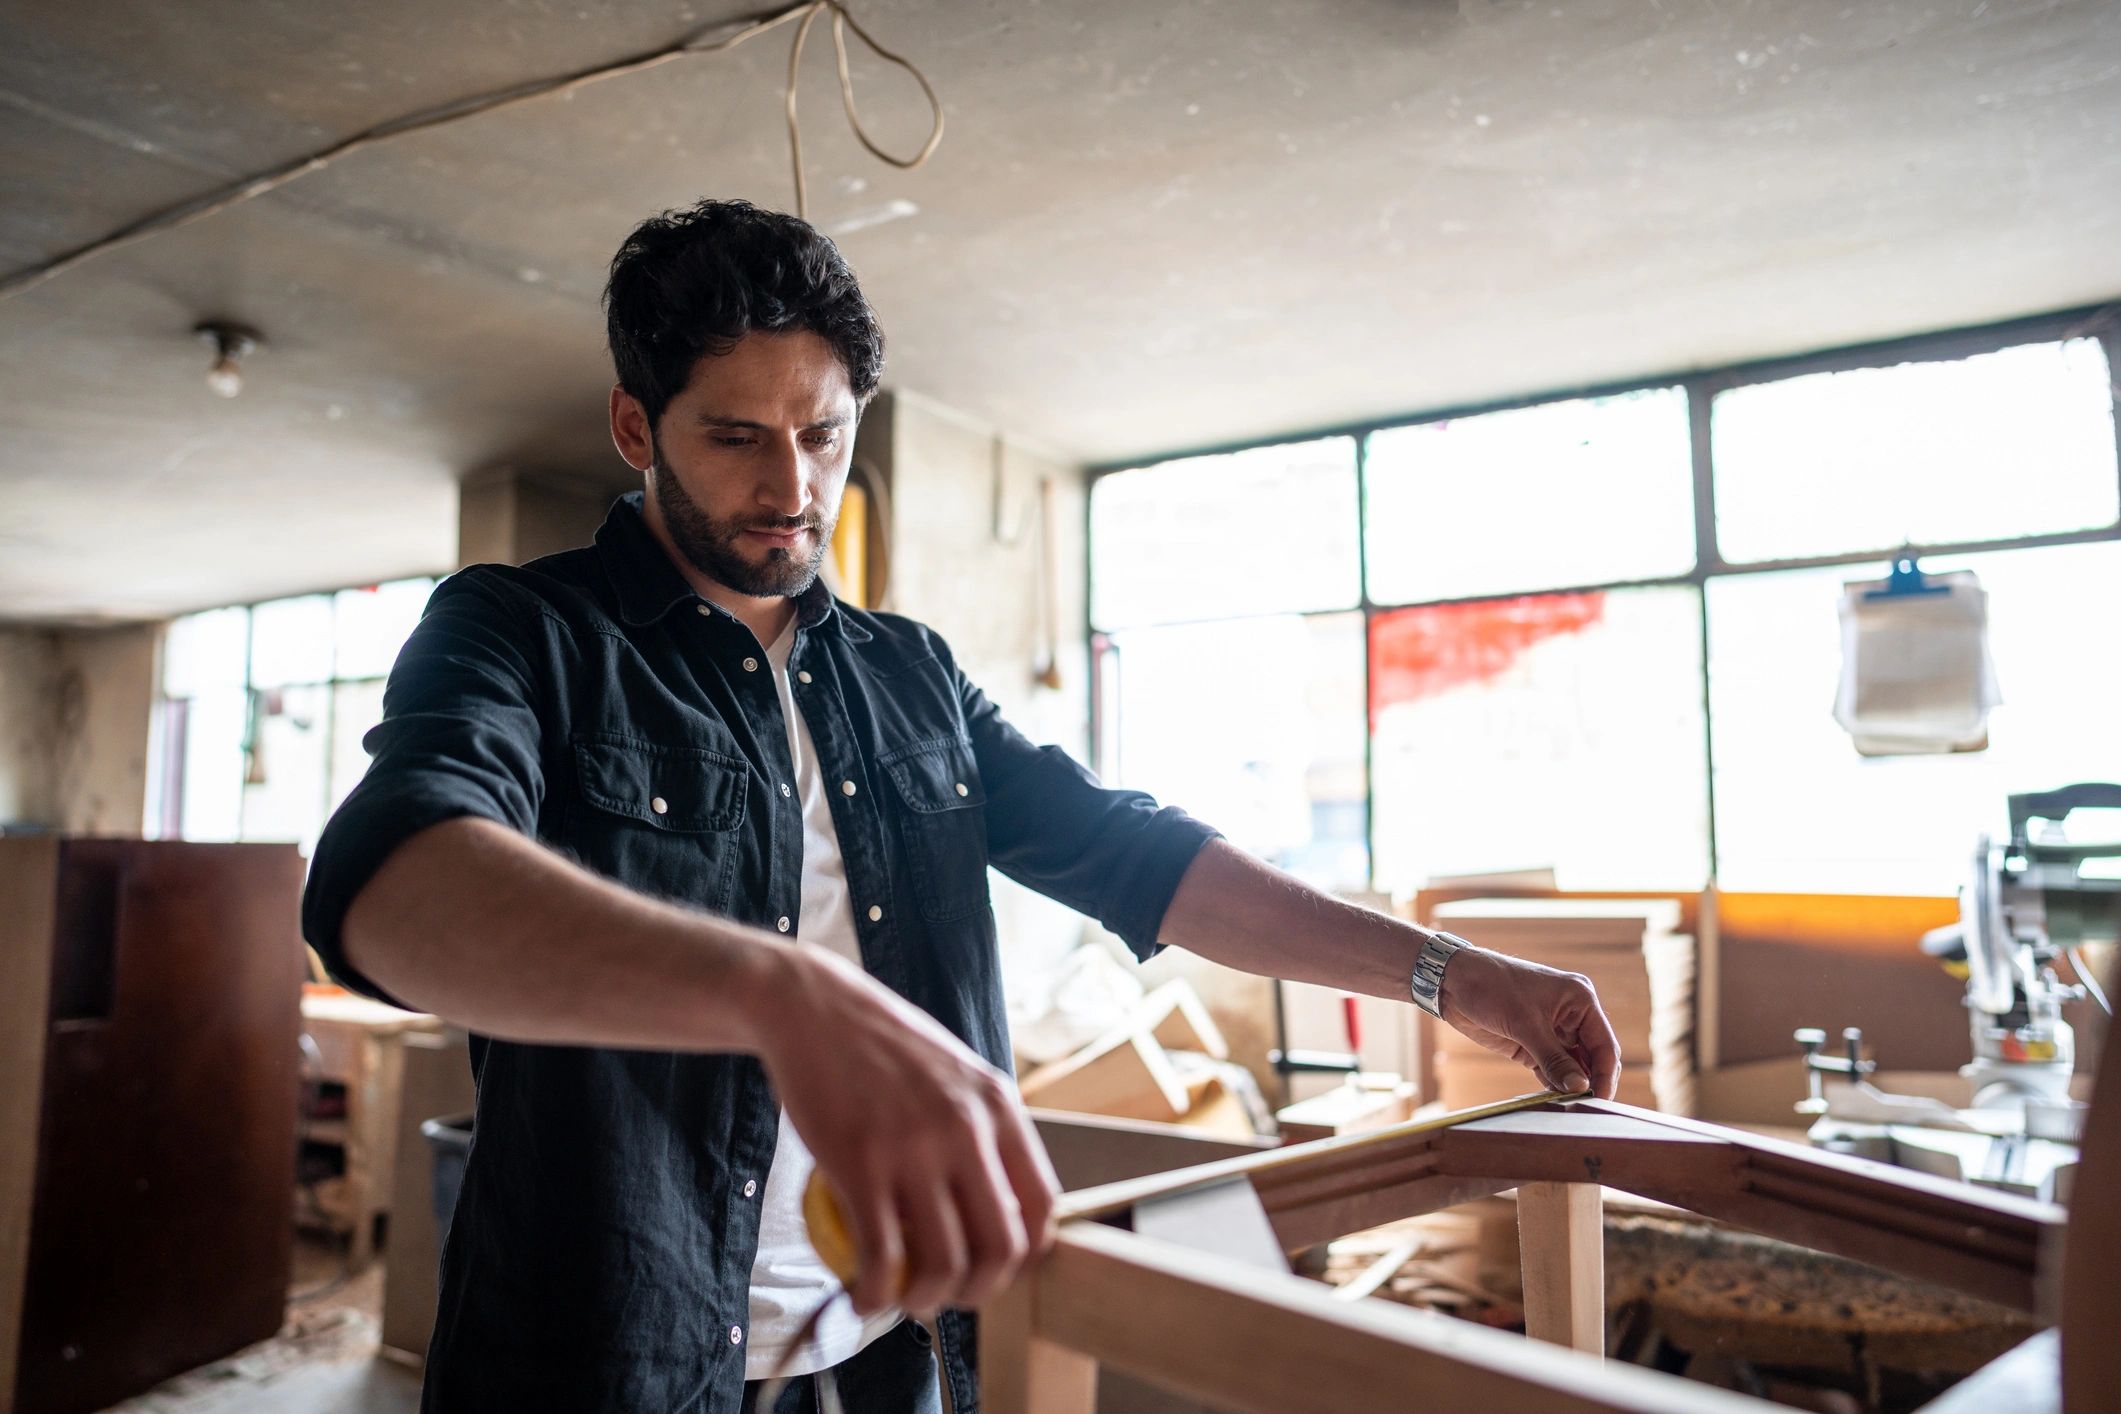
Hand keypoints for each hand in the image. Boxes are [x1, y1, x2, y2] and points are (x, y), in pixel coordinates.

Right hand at [757, 947, 1059, 1316]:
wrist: (813, 1009)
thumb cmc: (882, 1046)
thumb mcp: (956, 1073)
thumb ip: (982, 1128)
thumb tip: (1000, 1203)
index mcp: (997, 1104)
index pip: (1043, 1203)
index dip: (1027, 1255)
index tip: (999, 1269)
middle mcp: (965, 1127)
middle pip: (1002, 1245)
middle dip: (981, 1290)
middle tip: (952, 1294)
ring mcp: (913, 1147)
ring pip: (944, 1262)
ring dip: (928, 1300)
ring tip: (907, 1300)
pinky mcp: (859, 1164)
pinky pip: (880, 1256)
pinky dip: (874, 1294)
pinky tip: (862, 1296)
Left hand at [1436, 944, 1621, 1099]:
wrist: (1453, 981)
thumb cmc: (1492, 987)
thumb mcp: (1525, 1024)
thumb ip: (1554, 1059)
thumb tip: (1580, 1087)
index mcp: (1580, 1000)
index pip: (1604, 1045)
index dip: (1606, 1075)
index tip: (1601, 1100)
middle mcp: (1571, 1016)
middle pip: (1592, 1058)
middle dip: (1590, 1082)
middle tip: (1587, 1109)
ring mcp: (1552, 1031)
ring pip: (1572, 1066)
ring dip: (1571, 1086)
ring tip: (1570, 1109)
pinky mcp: (1532, 1043)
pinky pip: (1551, 1069)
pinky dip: (1553, 1084)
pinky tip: (1553, 1100)